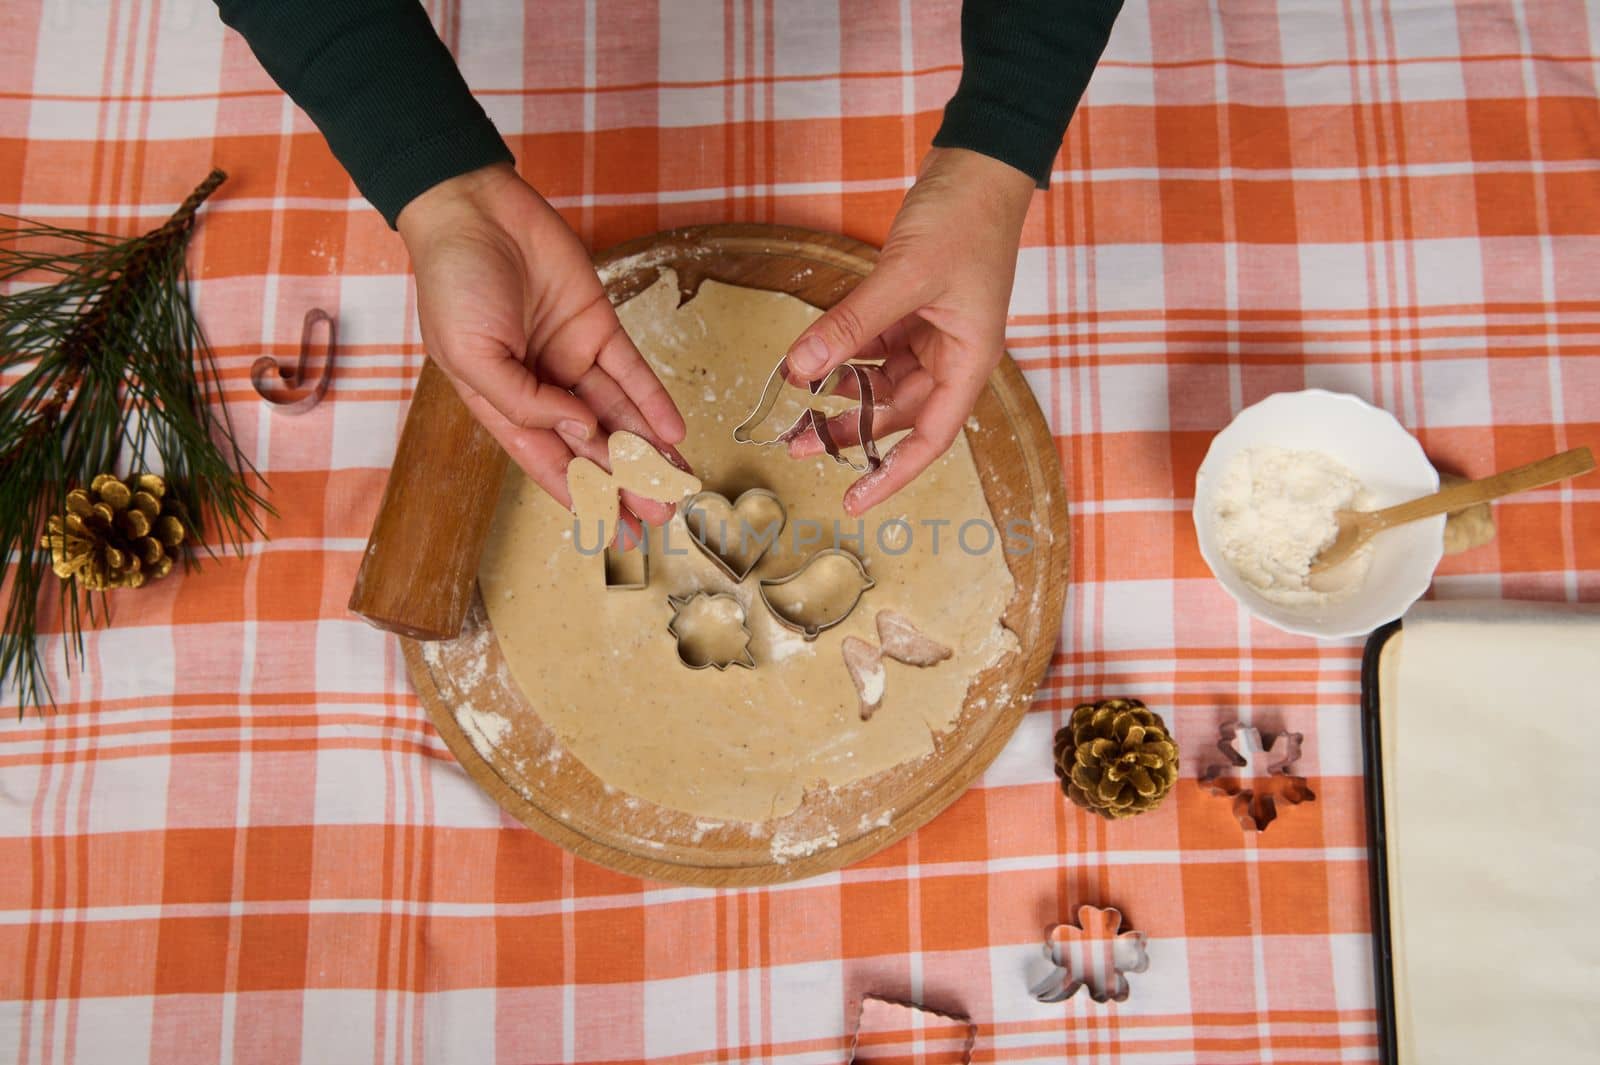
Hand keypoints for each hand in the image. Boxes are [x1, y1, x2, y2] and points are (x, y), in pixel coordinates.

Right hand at [397, 163, 687, 534]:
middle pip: (591, 447)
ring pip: (619, 416)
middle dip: (626, 483)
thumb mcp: (471, 357)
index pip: (549, 463)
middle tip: (659, 517)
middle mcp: (540, 386)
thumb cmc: (453, 282)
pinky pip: (633, 371)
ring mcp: (571, 356)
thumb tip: (580, 431)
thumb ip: (523, 402)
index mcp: (501, 402)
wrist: (473, 209)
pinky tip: (674, 433)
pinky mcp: (598, 324)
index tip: (615, 531)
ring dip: (648, 452)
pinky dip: (654, 401)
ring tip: (677, 485)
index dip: (582, 499)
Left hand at [783, 147, 1034, 514]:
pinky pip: (873, 345)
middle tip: (797, 445)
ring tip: (796, 410)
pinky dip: (844, 355)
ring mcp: (932, 332)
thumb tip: (800, 371)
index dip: (892, 474)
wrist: (980, 163)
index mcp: (969, 361)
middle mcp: (953, 355)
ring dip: (842, 395)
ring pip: (882, 381)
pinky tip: (811, 361)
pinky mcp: (912, 306)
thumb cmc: (965, 219)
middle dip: (850, 432)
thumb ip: (850, 326)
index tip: (854, 501)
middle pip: (899, 413)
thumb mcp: (903, 277)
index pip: (931, 438)